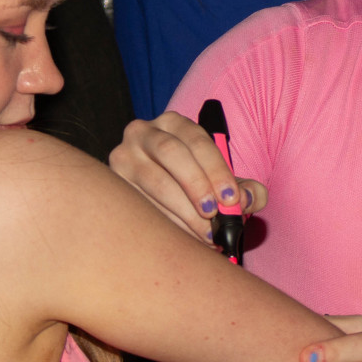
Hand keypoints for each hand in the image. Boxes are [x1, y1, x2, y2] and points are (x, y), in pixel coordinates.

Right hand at [108, 113, 266, 242]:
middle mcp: (143, 132)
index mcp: (174, 123)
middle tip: (214, 215)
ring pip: (154, 181)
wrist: (163, 190)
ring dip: (182, 210)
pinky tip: (183, 237)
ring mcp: (123, 156)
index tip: (231, 199)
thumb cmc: (199, 185)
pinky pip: (139, 203)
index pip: (197, 140)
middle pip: (172, 153)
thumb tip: (248, 200)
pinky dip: (165, 222)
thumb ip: (248, 190)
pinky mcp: (114, 183)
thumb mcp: (224, 183)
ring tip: (204, 233)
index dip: (216, 170)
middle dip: (197, 186)